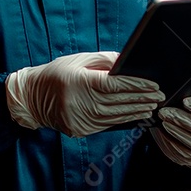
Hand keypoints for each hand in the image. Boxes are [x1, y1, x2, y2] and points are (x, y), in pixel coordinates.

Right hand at [5, 51, 164, 136]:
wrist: (31, 98)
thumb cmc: (56, 74)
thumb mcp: (78, 60)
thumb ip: (104, 61)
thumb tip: (128, 64)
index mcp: (78, 82)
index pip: (114, 85)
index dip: (136, 85)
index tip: (152, 84)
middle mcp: (79, 103)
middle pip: (118, 102)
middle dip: (141, 99)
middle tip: (159, 96)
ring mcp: (79, 119)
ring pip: (115, 116)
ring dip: (136, 111)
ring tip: (151, 106)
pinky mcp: (79, 130)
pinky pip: (106, 125)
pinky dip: (123, 119)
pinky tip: (134, 114)